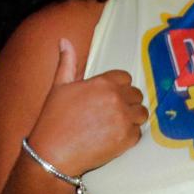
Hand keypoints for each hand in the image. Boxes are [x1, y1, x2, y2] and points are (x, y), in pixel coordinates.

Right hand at [24, 38, 147, 176]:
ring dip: (131, 118)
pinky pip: (138, 133)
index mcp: (103, 83)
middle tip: (110, 113)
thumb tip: (64, 40)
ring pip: (141, 114)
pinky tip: (112, 138)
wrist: (53, 153)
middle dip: (126, 102)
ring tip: (115, 125)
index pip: (125, 78)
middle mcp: (116, 99)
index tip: (107, 97)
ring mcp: (123, 120)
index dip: (117, 87)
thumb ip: (66, 62)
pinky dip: (128, 136)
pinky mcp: (127, 140)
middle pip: (136, 95)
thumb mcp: (59, 87)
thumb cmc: (53, 119)